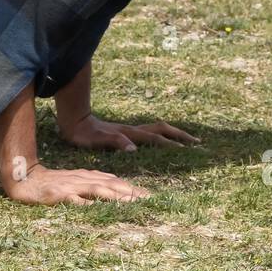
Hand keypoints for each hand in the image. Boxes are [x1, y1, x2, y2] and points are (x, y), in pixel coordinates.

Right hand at [2, 162, 148, 206]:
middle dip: (130, 192)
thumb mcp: (77, 181)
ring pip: (97, 190)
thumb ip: (95, 183)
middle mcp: (83, 180)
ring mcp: (71, 187)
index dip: (132, 189)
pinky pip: (74, 200)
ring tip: (130, 202)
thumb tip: (115, 187)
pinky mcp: (58, 194)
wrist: (25, 178)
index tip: (150, 197)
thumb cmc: (53, 182)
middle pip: (111, 185)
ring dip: (114, 196)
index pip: (115, 182)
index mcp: (89, 177)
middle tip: (149, 200)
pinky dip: (85, 203)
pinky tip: (95, 208)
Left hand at [58, 113, 200, 152]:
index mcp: (130, 134)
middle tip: (197, 143)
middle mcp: (133, 130)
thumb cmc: (83, 134)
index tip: (189, 150)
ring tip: (187, 140)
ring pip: (158, 129)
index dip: (172, 145)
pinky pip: (150, 133)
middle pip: (163, 129)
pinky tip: (163, 141)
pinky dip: (162, 135)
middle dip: (180, 136)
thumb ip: (115, 143)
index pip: (156, 139)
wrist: (74, 120)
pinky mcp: (126, 132)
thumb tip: (134, 149)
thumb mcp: (97, 140)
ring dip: (174, 134)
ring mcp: (130, 130)